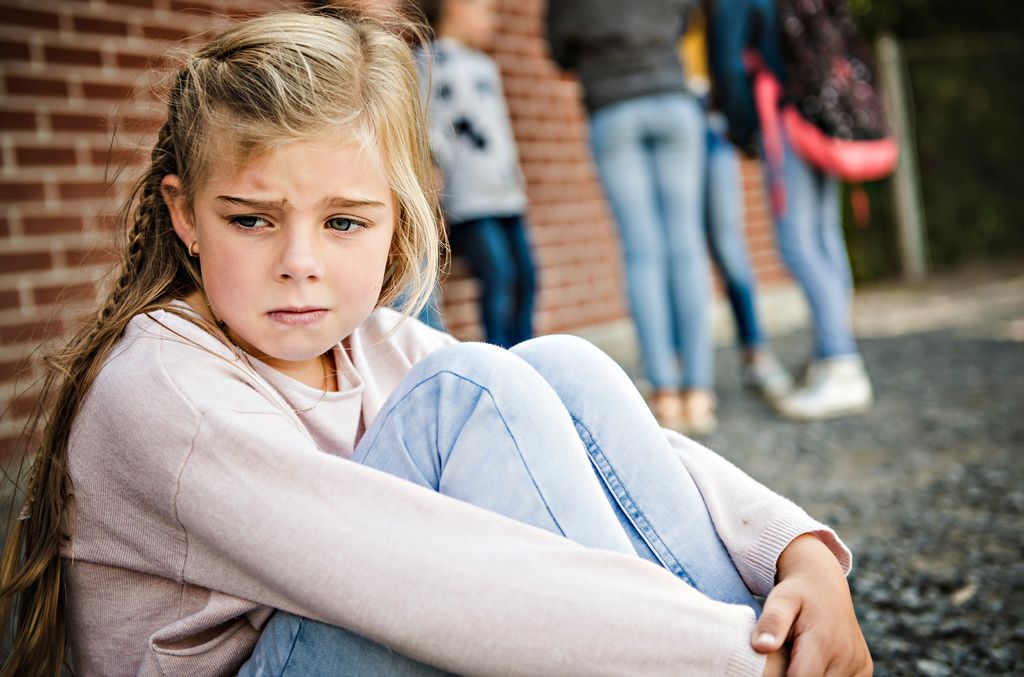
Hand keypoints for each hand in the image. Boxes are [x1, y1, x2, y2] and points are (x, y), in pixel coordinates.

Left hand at [752, 534, 871, 675]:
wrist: (825, 584)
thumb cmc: (796, 594)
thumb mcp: (780, 600)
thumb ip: (772, 622)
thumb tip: (762, 647)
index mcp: (823, 641)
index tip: (771, 669)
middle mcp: (846, 656)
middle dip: (794, 676)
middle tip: (787, 657)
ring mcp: (858, 664)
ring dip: (811, 676)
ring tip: (799, 657)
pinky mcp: (864, 669)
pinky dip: (825, 676)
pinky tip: (816, 661)